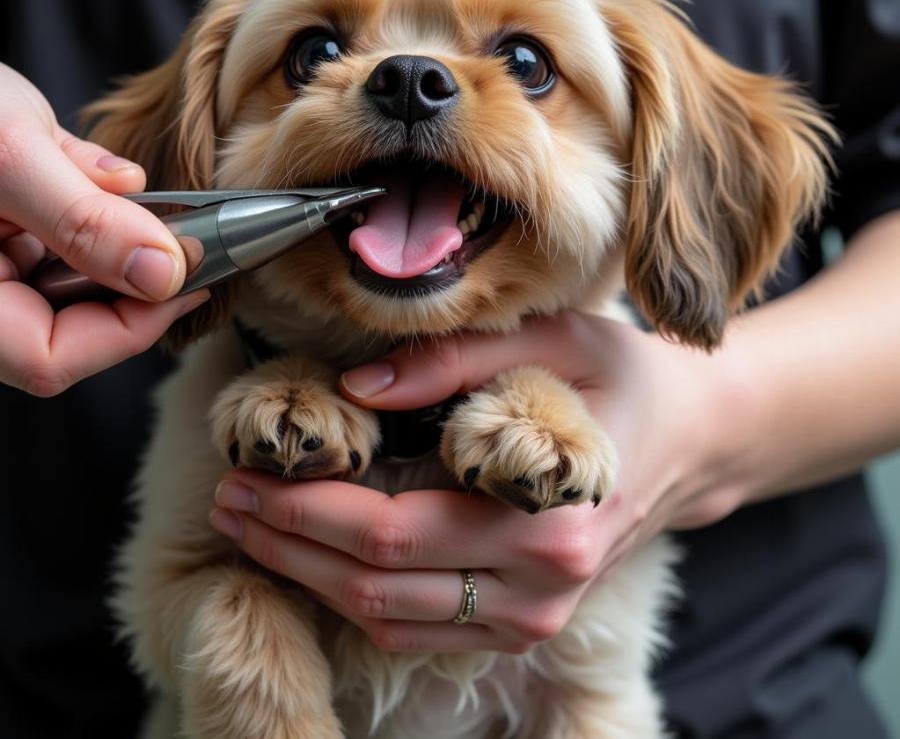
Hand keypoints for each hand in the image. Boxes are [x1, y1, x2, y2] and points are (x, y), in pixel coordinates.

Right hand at [0, 64, 207, 395]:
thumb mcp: (9, 151)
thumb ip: (82, 218)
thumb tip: (161, 275)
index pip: (48, 360)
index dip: (128, 330)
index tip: (187, 281)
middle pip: (71, 332)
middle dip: (134, 288)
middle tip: (184, 242)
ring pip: (79, 291)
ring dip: (123, 252)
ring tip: (139, 206)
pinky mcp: (10, 237)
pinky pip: (71, 249)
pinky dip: (103, 218)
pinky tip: (107, 184)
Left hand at [209, 312, 746, 652]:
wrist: (691, 437)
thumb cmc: (622, 380)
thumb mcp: (552, 340)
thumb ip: (455, 359)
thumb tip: (357, 387)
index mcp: (549, 520)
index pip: (396, 534)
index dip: (309, 513)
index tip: (244, 480)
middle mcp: (542, 587)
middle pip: (380, 587)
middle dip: (290, 546)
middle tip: (228, 502)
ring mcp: (536, 615)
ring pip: (392, 618)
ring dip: (312, 578)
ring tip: (252, 528)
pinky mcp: (527, 622)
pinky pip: (422, 628)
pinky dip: (357, 598)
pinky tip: (316, 557)